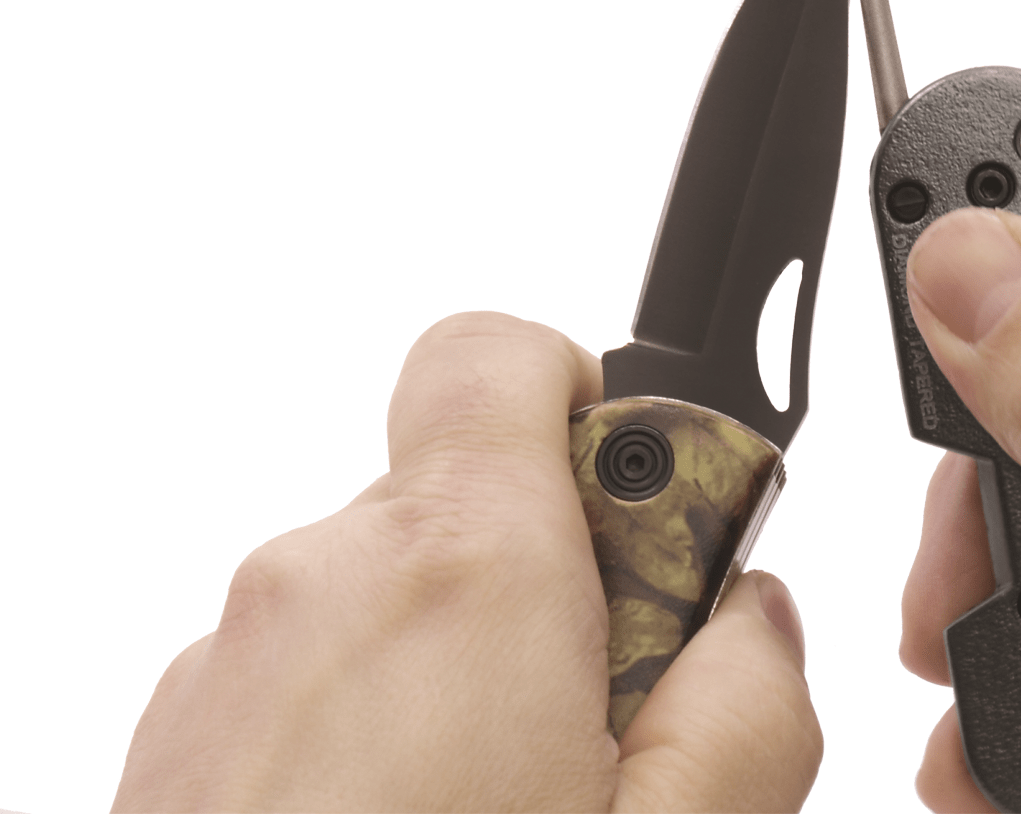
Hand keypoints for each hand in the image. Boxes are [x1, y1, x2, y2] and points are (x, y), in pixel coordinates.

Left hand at [113, 313, 820, 812]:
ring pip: (390, 609)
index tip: (651, 524)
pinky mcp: (173, 759)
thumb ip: (753, 694)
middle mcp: (317, 589)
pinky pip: (309, 692)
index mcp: (457, 573)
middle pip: (467, 505)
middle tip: (610, 750)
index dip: (590, 406)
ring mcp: (225, 677)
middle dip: (563, 593)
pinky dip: (376, 745)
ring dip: (468, 685)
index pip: (501, 355)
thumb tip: (750, 614)